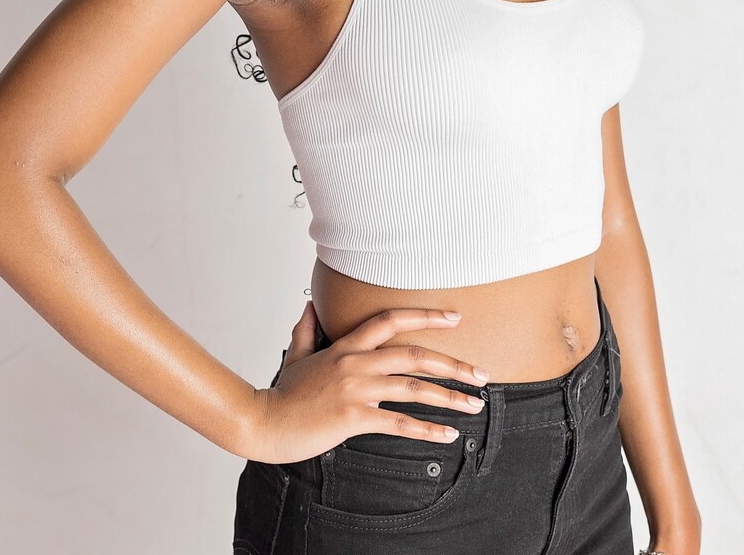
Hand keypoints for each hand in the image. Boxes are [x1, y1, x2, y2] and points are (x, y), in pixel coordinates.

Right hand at [245, 299, 490, 464]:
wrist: (263, 421)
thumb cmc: (283, 393)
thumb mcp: (297, 355)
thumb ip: (307, 329)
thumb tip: (309, 305)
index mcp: (346, 346)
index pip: (390, 320)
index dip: (424, 316)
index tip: (455, 317)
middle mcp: (355, 363)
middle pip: (413, 354)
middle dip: (452, 363)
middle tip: (480, 373)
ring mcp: (355, 389)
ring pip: (412, 388)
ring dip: (448, 397)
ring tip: (474, 405)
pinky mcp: (353, 417)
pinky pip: (398, 423)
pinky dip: (426, 430)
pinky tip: (447, 436)